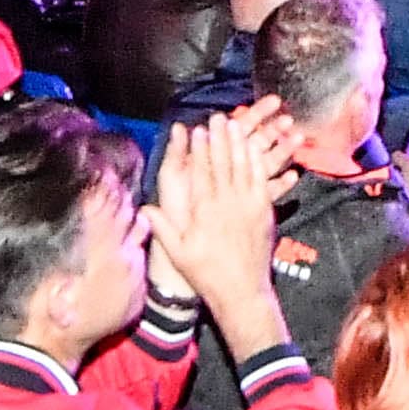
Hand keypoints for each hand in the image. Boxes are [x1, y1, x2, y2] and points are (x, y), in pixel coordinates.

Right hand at [150, 114, 290, 335]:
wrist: (241, 292)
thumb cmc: (206, 274)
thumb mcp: (178, 252)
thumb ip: (162, 227)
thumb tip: (143, 207)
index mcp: (205, 211)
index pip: (202, 172)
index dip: (200, 149)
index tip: (197, 130)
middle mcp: (228, 203)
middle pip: (224, 163)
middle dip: (221, 137)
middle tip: (219, 117)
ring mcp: (249, 206)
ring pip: (245, 166)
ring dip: (241, 143)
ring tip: (238, 124)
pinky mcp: (265, 211)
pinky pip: (263, 180)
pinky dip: (259, 162)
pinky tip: (257, 149)